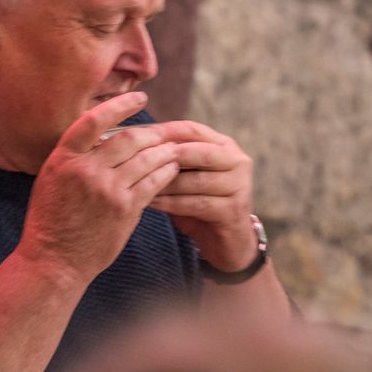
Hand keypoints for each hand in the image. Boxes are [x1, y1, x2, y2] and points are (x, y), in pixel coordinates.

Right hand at [17, 93, 180, 282]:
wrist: (54, 260)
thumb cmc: (52, 219)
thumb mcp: (52, 179)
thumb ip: (76, 157)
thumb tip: (105, 135)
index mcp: (63, 158)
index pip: (93, 120)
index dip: (120, 105)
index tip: (140, 98)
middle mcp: (85, 170)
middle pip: (129, 139)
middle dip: (153, 133)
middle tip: (167, 132)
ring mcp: (107, 189)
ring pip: (146, 159)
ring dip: (165, 152)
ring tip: (175, 149)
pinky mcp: (125, 209)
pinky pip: (154, 183)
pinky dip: (166, 173)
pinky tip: (173, 170)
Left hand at [146, 120, 256, 271]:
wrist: (226, 242)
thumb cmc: (199, 204)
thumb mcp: (186, 176)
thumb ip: (170, 160)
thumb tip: (133, 143)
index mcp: (225, 146)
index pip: (194, 130)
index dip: (165, 131)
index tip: (138, 136)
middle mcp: (237, 162)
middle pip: (200, 152)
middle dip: (168, 157)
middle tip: (139, 162)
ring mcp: (239, 186)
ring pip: (196, 180)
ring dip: (166, 184)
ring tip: (140, 186)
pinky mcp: (233, 209)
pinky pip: (197, 204)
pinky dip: (171, 203)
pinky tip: (151, 204)